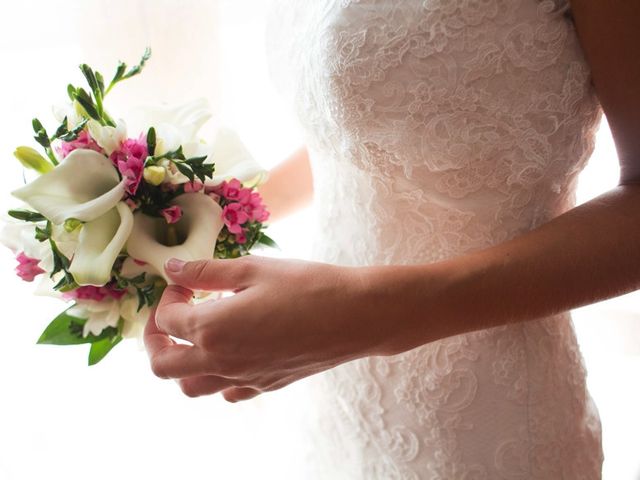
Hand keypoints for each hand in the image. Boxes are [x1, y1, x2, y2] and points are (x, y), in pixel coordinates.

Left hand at [144, 256, 385, 401]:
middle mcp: (222, 362)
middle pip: (163, 365)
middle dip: (155, 338)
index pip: (168, 319)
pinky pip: (227, 392)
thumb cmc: (308, 286)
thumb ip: (207, 271)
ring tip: (195, 336)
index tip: (186, 281)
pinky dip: (216, 377)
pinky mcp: (266, 385)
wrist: (357, 316)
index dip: (169, 295)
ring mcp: (245, 378)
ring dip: (181, 362)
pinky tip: (231, 352)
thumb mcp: (254, 269)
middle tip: (170, 314)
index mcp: (213, 329)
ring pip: (190, 386)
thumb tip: (172, 268)